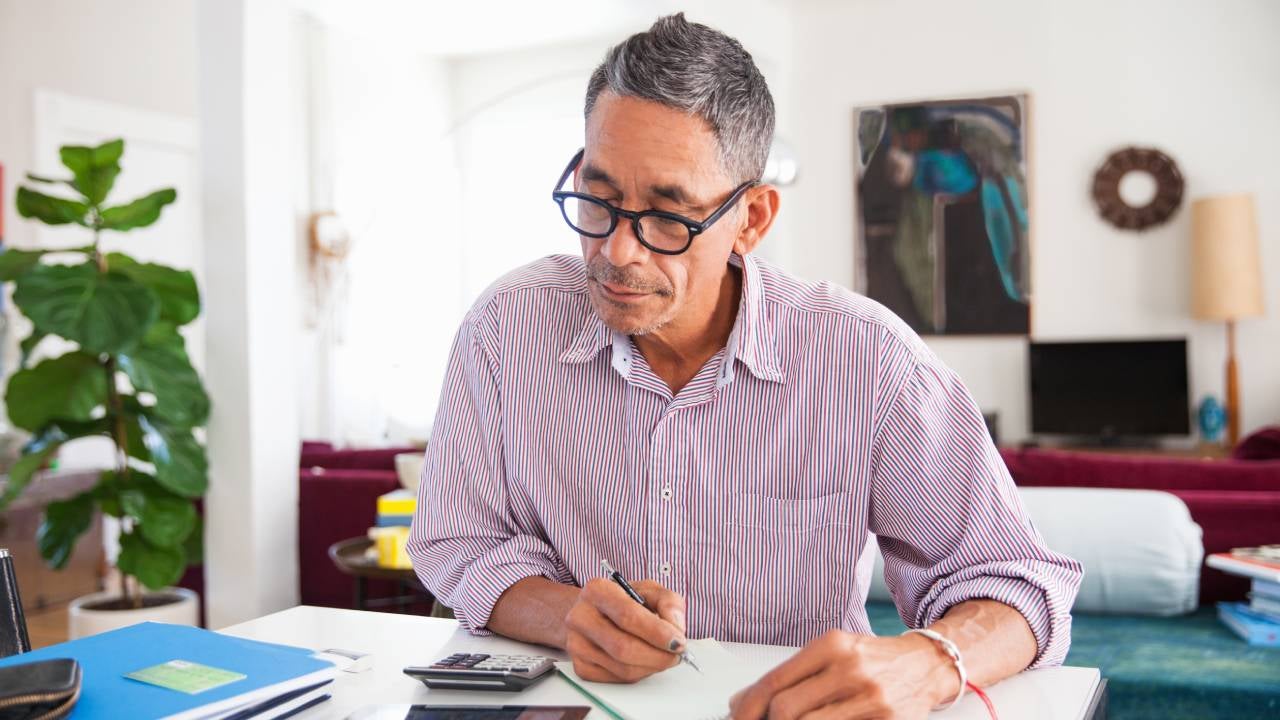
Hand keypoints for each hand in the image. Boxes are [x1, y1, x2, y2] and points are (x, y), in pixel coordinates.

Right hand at [563, 577, 687, 682]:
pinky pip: (616, 679)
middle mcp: (581, 617)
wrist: (593, 612)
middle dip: (658, 656)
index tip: (678, 642)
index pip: (628, 616)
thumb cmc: (624, 601)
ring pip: (622, 668)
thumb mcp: (648, 590)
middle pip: (624, 647)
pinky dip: (638, 674)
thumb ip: (668, 602)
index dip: (657, 633)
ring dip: (651, 667)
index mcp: (597, 591)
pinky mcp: (580, 666)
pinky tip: (645, 661)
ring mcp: (577, 644)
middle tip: (677, 655)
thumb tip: (676, 628)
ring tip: (663, 657)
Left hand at [728, 630, 956, 719]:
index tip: (736, 717)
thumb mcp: (834, 652)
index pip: (775, 680)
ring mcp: (869, 698)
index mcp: (831, 645)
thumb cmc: (875, 658)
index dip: (748, 705)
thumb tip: (743, 699)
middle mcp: (849, 669)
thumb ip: (793, 674)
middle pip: (787, 709)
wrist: (928, 664)